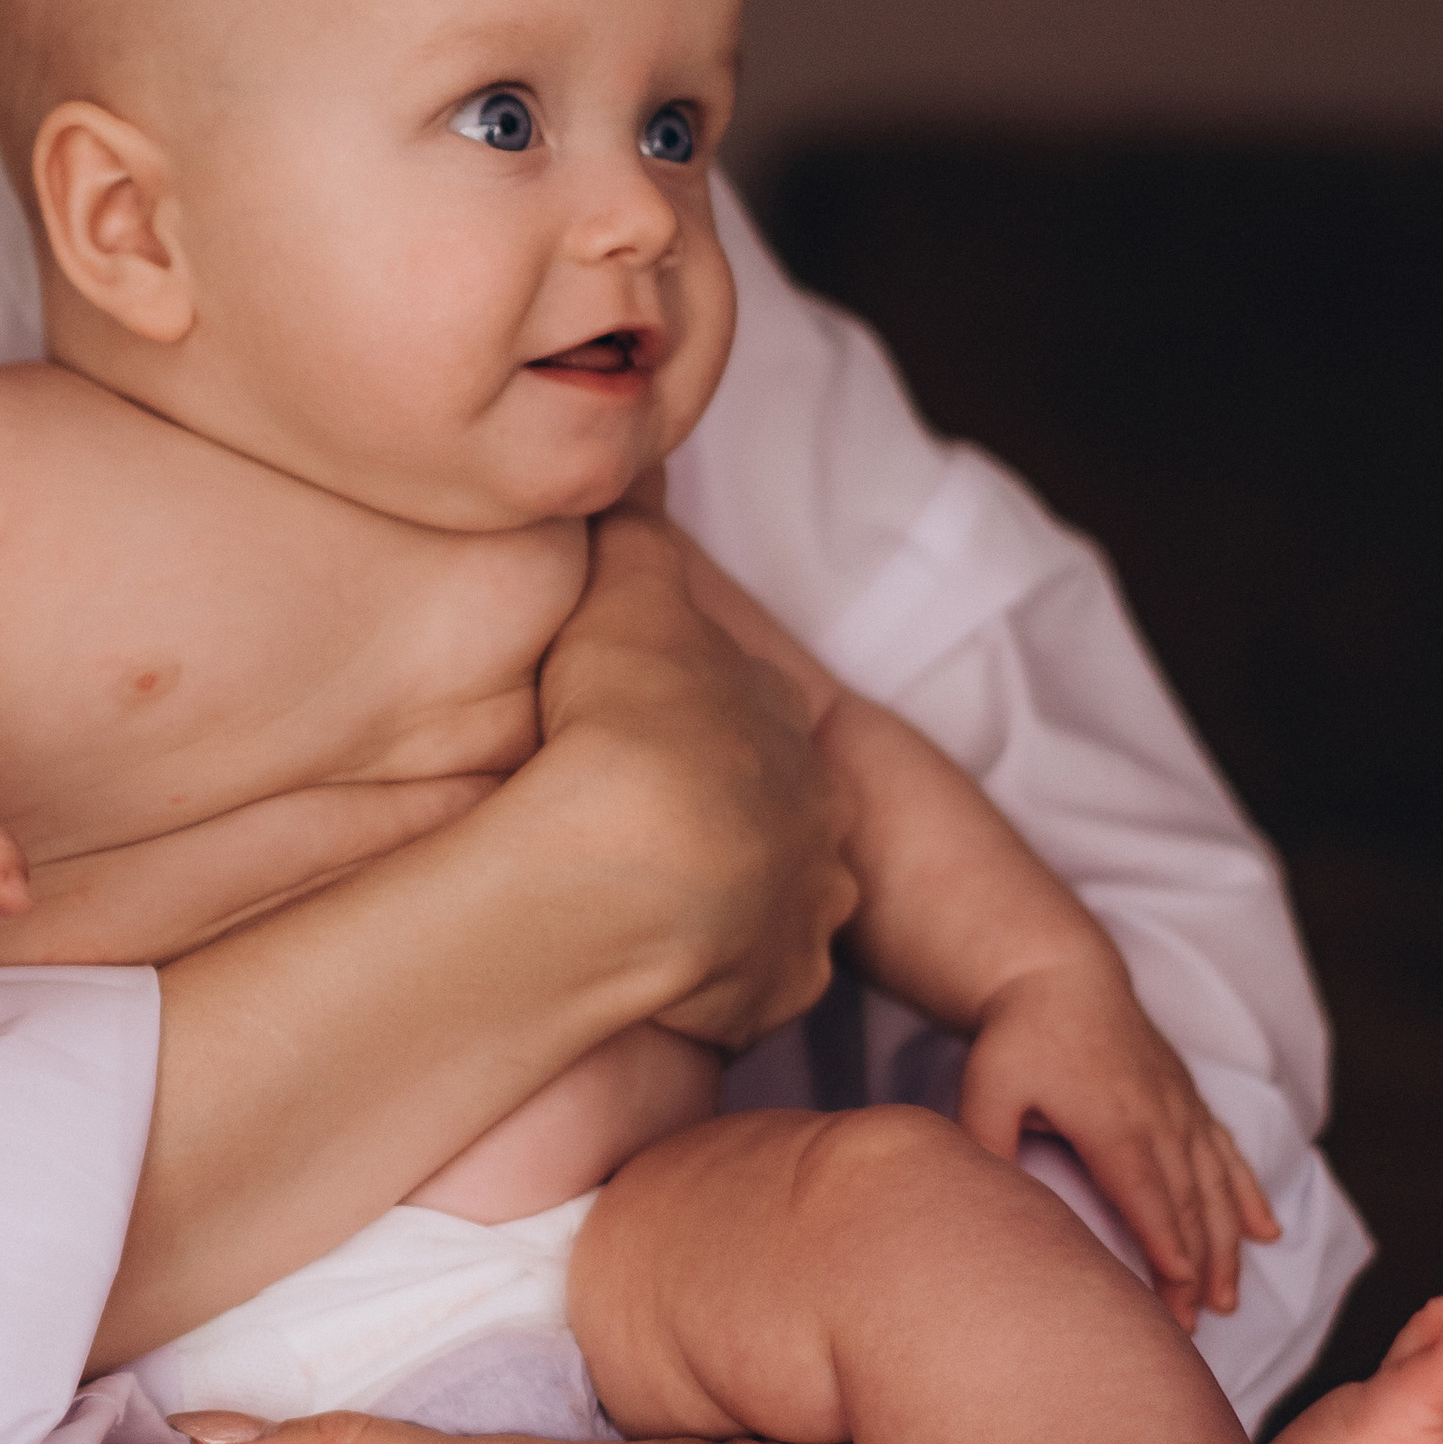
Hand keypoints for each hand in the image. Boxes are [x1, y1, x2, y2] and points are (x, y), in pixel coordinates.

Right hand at [537, 514, 857, 1049]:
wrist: (629, 865)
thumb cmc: (626, 722)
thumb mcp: (629, 594)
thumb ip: (640, 530)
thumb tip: (650, 452)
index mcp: (786, 723)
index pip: (752, 707)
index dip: (697, 710)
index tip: (646, 724)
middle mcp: (816, 817)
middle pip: (776, 807)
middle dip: (729, 810)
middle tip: (649, 818)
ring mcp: (800, 909)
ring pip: (773, 898)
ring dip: (726, 897)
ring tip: (651, 904)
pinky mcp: (769, 991)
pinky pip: (743, 982)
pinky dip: (707, 973)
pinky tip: (656, 966)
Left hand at [959, 954, 1279, 1329]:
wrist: (1060, 973)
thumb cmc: (1019, 1033)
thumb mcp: (987, 1085)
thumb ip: (986, 1144)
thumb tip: (983, 1203)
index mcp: (1114, 1122)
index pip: (1148, 1199)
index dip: (1168, 1251)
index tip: (1179, 1300)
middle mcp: (1159, 1118)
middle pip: (1189, 1205)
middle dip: (1197, 1269)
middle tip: (1197, 1325)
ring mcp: (1180, 1108)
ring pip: (1216, 1186)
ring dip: (1228, 1244)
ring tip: (1229, 1297)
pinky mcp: (1188, 1099)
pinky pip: (1228, 1153)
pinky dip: (1249, 1194)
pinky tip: (1267, 1231)